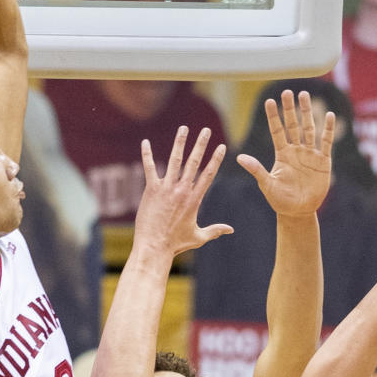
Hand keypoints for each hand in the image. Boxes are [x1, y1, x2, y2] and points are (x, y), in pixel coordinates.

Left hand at [134, 127, 230, 257]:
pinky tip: (145, 142)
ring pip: (174, 161)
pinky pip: (149, 168)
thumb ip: (215, 230)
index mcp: (195, 199)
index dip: (216, 159)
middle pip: (194, 162)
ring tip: (184, 128)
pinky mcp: (151, 190)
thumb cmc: (176, 244)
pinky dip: (147, 155)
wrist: (154, 247)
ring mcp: (166, 189)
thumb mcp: (199, 237)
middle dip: (200, 144)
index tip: (221, 146)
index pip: (208, 174)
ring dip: (179, 143)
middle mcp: (182, 190)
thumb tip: (231, 230)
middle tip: (205, 130)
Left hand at [237, 89, 333, 217]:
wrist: (298, 211)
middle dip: (289, 109)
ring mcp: (310, 154)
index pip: (277, 131)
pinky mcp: (323, 161)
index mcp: (282, 154)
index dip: (273, 117)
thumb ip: (256, 169)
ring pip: (309, 128)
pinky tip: (329, 115)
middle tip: (287, 91)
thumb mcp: (267, 185)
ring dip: (307, 112)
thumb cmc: (280, 200)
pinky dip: (328, 129)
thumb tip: (239, 157)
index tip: (269, 101)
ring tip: (304, 95)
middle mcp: (296, 150)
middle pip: (292, 125)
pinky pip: (326, 142)